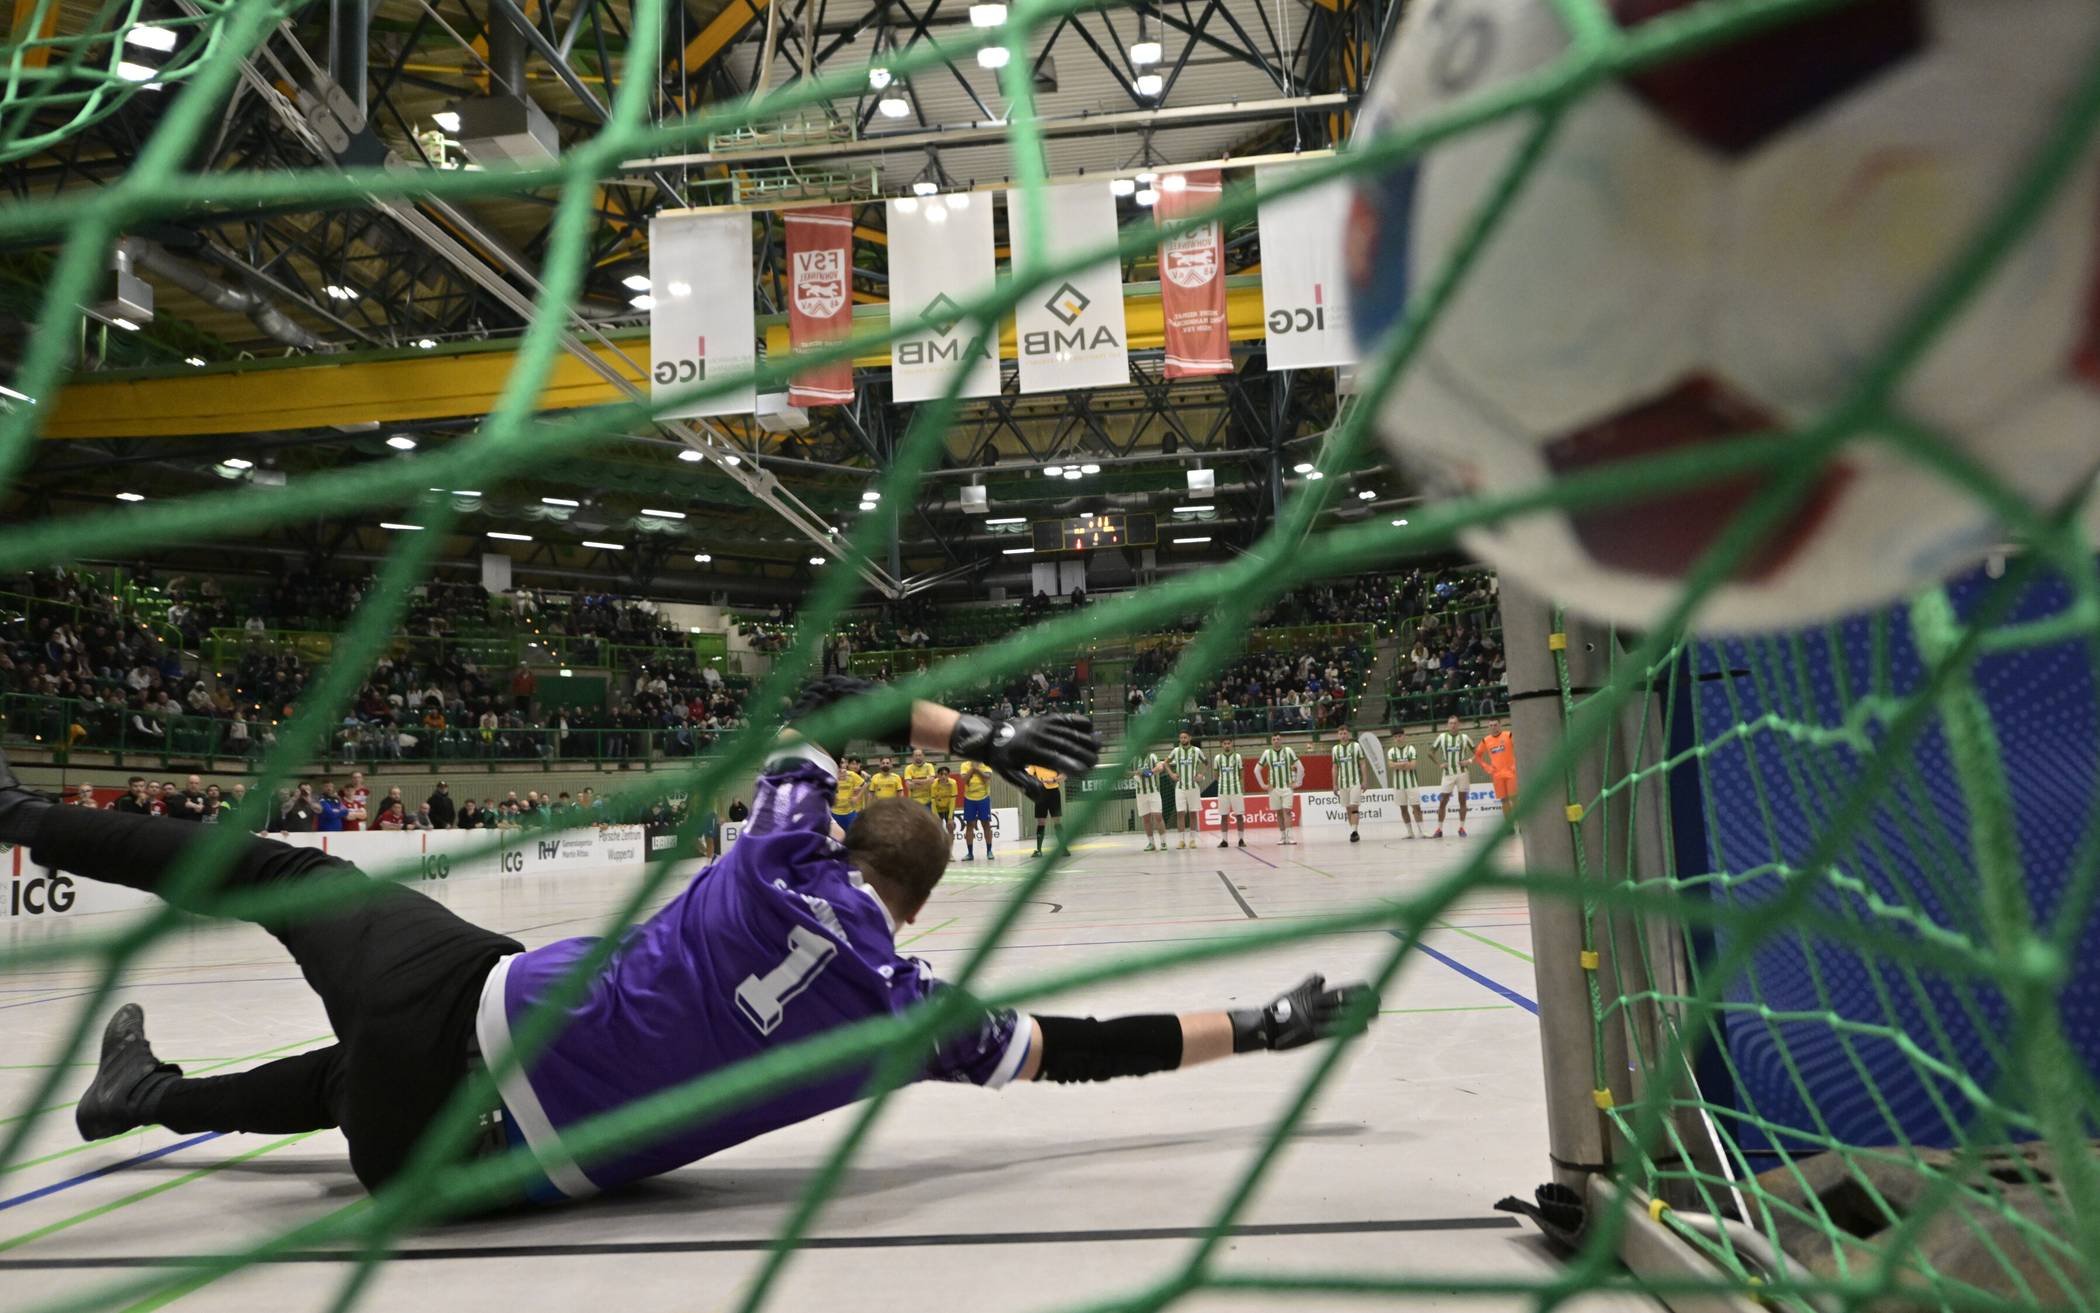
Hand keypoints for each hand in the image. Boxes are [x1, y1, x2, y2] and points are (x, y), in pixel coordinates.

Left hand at [950, 712, 1097, 800]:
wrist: (991, 736)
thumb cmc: (1002, 759)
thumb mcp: (1009, 775)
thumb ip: (1026, 785)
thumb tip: (1041, 795)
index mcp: (1030, 752)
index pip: (1056, 759)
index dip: (1071, 765)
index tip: (1085, 772)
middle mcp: (1039, 736)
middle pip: (1066, 744)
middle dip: (1084, 753)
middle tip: (1096, 762)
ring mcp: (1043, 724)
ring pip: (1068, 730)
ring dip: (1085, 738)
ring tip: (1099, 746)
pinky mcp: (1045, 718)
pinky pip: (1064, 717)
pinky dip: (1078, 720)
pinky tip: (1090, 727)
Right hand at [1228, 974, 1378, 1052]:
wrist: (1265, 1026)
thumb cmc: (1279, 1010)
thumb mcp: (1294, 993)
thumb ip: (1309, 985)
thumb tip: (1321, 977)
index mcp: (1313, 996)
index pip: (1338, 991)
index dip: (1355, 990)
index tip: (1369, 989)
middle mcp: (1316, 1006)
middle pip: (1343, 1002)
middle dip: (1362, 1001)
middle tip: (1379, 999)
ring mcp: (1314, 1020)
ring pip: (1342, 1015)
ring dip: (1360, 1014)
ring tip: (1376, 1013)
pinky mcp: (1312, 1034)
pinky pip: (1334, 1031)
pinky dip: (1349, 1029)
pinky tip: (1363, 1028)